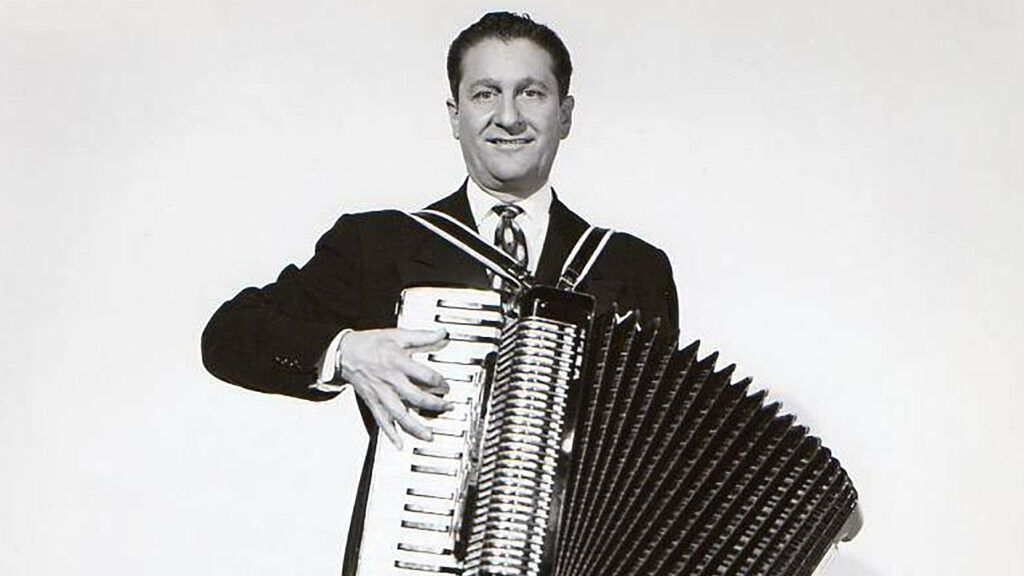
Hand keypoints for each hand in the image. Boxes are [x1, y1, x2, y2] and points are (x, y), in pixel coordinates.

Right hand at [339, 328, 451, 448]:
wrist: (345, 353)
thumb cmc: (371, 344)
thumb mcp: (398, 335)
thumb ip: (423, 336)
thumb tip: (443, 333)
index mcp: (398, 362)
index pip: (425, 375)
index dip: (440, 381)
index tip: (446, 386)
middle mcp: (391, 381)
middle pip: (416, 397)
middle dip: (434, 405)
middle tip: (447, 408)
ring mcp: (381, 394)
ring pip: (400, 415)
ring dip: (415, 427)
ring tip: (429, 436)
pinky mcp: (373, 403)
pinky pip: (382, 421)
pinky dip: (391, 434)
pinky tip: (399, 444)